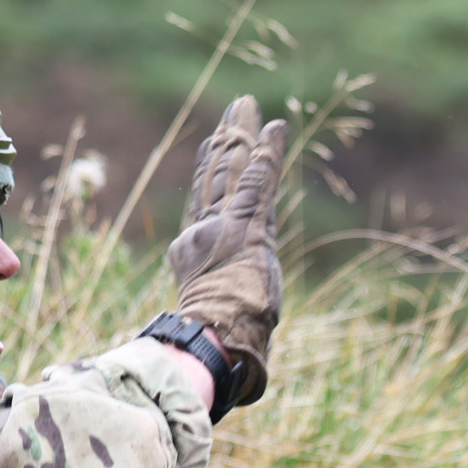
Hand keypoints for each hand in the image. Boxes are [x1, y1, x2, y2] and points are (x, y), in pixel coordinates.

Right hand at [162, 96, 287, 403]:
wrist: (211, 344)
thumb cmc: (213, 348)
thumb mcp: (215, 326)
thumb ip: (217, 325)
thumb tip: (236, 361)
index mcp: (195, 252)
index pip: (206, 201)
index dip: (211, 170)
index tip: (216, 143)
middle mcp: (205, 233)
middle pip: (216, 177)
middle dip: (226, 140)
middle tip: (236, 108)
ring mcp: (224, 229)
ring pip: (233, 173)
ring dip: (244, 137)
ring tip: (250, 106)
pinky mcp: (246, 229)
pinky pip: (257, 185)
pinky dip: (266, 158)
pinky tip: (273, 131)